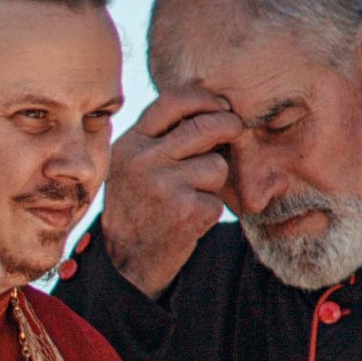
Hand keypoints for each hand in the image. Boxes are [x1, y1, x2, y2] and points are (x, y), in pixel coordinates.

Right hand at [100, 91, 236, 295]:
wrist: (126, 261)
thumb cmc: (138, 206)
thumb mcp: (132, 165)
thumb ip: (161, 137)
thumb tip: (215, 108)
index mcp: (129, 144)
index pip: (172, 102)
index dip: (203, 99)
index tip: (220, 105)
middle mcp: (142, 161)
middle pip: (204, 126)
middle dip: (229, 126)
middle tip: (235, 130)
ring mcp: (163, 185)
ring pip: (217, 164)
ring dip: (215, 179)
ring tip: (193, 193)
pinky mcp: (185, 210)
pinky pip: (217, 197)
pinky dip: (210, 208)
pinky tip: (189, 217)